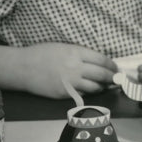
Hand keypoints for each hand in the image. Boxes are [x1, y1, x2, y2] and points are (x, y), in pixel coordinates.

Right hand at [0, 43, 117, 98]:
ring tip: (107, 86)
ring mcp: (70, 82)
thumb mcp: (63, 47)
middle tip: (117, 79)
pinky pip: (82, 94)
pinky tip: (92, 91)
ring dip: (103, 87)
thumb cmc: (41, 53)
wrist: (23, 67)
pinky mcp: (64, 93)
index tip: (115, 67)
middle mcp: (76, 67)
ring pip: (95, 87)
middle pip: (102, 74)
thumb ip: (80, 53)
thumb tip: (97, 60)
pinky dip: (90, 93)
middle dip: (112, 78)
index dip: (111, 65)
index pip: (102, 60)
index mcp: (76, 52)